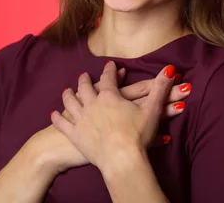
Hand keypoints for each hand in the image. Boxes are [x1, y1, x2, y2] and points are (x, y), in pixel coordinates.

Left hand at [50, 61, 176, 171]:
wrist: (122, 158)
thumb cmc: (138, 134)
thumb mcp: (152, 109)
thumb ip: (160, 88)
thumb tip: (170, 69)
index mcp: (109, 96)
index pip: (108, 78)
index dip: (110, 71)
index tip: (110, 66)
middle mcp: (92, 103)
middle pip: (85, 87)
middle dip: (85, 80)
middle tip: (83, 75)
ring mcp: (81, 118)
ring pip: (70, 102)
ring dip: (68, 95)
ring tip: (67, 90)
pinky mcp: (74, 134)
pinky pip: (62, 123)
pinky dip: (57, 118)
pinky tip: (53, 114)